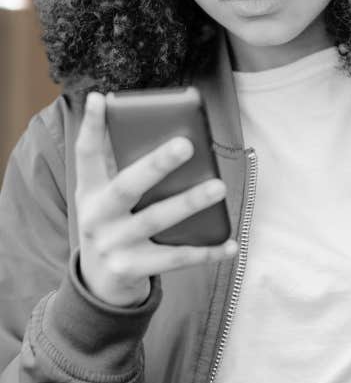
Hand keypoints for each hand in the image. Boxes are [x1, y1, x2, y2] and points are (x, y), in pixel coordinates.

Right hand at [74, 92, 236, 306]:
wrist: (100, 284)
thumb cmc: (117, 225)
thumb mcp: (110, 200)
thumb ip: (131, 172)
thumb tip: (176, 136)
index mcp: (91, 192)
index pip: (86, 155)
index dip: (92, 126)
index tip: (101, 98)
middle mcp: (97, 216)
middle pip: (127, 186)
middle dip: (156, 165)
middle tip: (186, 145)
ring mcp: (113, 244)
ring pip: (155, 220)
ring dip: (189, 203)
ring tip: (219, 187)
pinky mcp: (131, 268)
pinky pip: (175, 259)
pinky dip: (206, 252)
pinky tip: (231, 245)